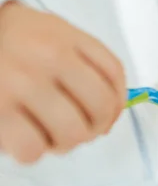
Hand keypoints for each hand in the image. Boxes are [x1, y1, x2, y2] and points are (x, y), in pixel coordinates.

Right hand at [0, 1, 125, 163]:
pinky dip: (34, 151)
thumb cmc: (14, 41)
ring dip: (66, 141)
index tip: (106, 115)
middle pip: (99, 108)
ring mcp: (21, 84)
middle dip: (94, 126)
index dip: (116, 104)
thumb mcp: (56, 34)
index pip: (114, 76)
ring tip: (49, 132)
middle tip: (78, 126)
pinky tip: (26, 137)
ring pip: (72, 133)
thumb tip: (112, 114)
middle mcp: (47, 58)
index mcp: (66, 39)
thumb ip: (89, 64)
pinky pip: (33, 149)